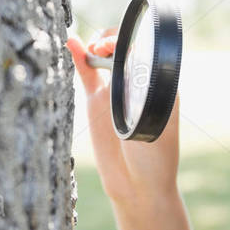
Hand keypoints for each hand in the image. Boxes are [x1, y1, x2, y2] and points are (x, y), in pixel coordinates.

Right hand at [66, 27, 180, 209]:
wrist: (139, 187)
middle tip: (100, 49)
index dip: (127, 42)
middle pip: (121, 48)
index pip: (142, 50)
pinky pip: (87, 74)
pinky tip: (71, 42)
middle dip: (110, 41)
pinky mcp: (97, 102)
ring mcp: (115, 90)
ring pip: (103, 58)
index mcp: (158, 82)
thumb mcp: (154, 119)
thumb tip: (128, 59)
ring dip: (95, 46)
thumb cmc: (156, 156)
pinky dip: (79, 57)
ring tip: (89, 48)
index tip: (116, 49)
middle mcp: (136, 82)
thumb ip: (140, 91)